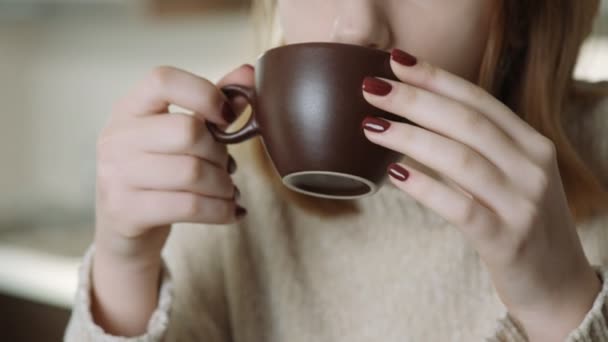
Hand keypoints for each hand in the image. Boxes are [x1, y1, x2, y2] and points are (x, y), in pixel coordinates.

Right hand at [92, 64, 253, 334]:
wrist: (124, 229)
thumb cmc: (159, 175)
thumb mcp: (177, 135)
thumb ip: (210, 105)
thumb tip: (248, 74)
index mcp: (130, 109)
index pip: (163, 80)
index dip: (205, 94)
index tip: (228, 117)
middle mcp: (117, 137)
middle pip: (188, 131)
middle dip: (220, 153)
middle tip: (226, 168)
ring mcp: (116, 175)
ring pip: (192, 172)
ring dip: (224, 186)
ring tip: (227, 192)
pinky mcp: (126, 212)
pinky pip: (190, 206)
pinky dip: (221, 210)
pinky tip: (230, 211)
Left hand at [361, 49, 601, 340]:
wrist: (558, 284)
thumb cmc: (521, 221)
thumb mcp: (511, 175)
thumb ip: (476, 147)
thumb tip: (415, 119)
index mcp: (533, 144)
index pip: (480, 100)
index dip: (436, 78)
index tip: (396, 61)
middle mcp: (533, 167)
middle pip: (467, 122)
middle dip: (415, 100)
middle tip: (372, 87)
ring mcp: (523, 204)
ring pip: (461, 159)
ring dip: (410, 138)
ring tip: (371, 127)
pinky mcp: (506, 240)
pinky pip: (459, 207)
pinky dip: (425, 188)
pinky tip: (394, 175)